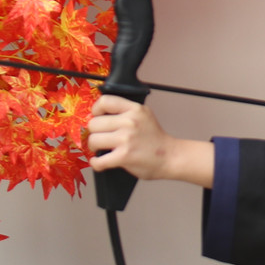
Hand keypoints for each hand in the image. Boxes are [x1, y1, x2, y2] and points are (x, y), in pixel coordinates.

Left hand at [86, 96, 213, 185]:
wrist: (170, 157)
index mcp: (135, 109)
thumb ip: (125, 111)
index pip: (104, 101)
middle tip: (101, 137)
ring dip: (95, 148)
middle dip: (95, 132)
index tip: (97, 117)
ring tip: (103, 149)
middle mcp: (130, 122)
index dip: (96, 110)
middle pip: (94, 123)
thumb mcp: (144, 115)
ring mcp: (126, 139)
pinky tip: (100, 162)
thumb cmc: (155, 139)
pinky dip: (96, 163)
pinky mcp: (124, 156)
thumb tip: (98, 115)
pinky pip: (98, 160)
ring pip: (93, 140)